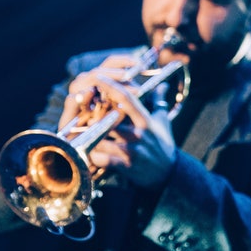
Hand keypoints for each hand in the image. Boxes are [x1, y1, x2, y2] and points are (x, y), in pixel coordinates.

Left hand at [62, 58, 178, 189]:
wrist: (170, 174)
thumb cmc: (163, 144)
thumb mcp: (163, 122)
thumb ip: (159, 102)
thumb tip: (162, 85)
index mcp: (145, 120)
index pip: (127, 98)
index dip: (111, 86)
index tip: (98, 77)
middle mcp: (138, 133)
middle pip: (110, 118)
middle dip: (94, 114)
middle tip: (82, 110)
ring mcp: (132, 150)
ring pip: (102, 139)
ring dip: (90, 136)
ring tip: (81, 132)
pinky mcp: (126, 166)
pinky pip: (103, 159)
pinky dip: (94, 156)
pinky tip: (90, 153)